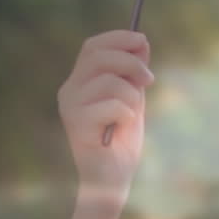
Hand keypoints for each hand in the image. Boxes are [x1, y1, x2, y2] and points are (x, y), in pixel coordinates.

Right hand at [57, 31, 154, 196]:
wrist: (112, 180)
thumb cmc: (121, 142)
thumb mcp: (132, 100)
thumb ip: (133, 75)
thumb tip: (142, 43)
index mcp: (79, 82)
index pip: (92, 46)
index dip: (118, 39)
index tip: (143, 41)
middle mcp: (69, 91)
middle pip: (98, 56)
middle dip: (131, 62)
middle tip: (149, 80)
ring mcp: (70, 108)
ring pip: (109, 81)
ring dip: (132, 96)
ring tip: (131, 115)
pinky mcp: (76, 125)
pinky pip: (112, 105)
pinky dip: (126, 115)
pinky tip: (120, 130)